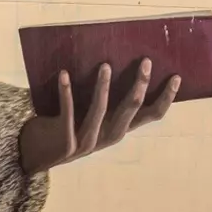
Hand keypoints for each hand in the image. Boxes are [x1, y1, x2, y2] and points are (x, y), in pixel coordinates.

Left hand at [17, 59, 181, 172]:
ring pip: (100, 113)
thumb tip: (118, 57)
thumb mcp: (93, 116)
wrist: (35, 154)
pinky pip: (67, 113)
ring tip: (105, 64)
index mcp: (117, 129)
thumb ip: (107, 99)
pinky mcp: (65, 143)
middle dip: (139, 86)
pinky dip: (66, 92)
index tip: (176, 77)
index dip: (165, 99)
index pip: (150, 116)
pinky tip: (64, 74)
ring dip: (103, 88)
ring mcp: (87, 142)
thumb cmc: (66, 126)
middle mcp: (107, 137)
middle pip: (130, 111)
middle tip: (145, 62)